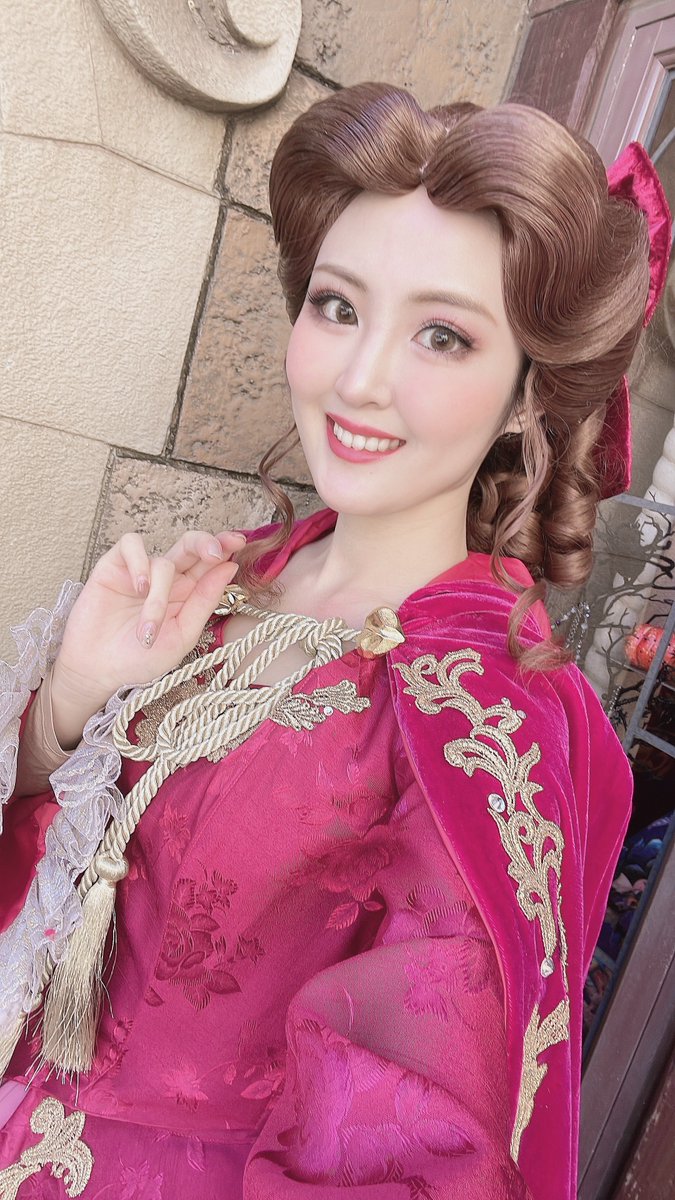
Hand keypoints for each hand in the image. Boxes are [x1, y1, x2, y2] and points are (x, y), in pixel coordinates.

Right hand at [50, 530, 243, 747]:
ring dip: (160, 595)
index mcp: (188, 594)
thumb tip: (229, 567)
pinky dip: (139, 562)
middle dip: (207, 543)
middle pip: (191, 545)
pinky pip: (131, 545)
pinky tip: (138, 588)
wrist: (97, 672)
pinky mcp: (114, 566)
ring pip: (163, 560)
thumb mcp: (181, 636)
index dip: (225, 549)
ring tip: (148, 628)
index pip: (210, 564)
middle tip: (217, 552)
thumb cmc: (140, 659)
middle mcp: (168, 579)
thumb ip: (204, 602)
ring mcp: (141, 571)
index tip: (239, 543)